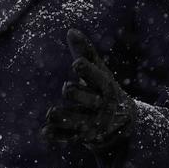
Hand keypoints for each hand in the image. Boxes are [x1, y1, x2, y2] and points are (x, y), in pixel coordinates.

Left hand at [41, 29, 137, 146]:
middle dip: (79, 95)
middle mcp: (102, 106)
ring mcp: (93, 123)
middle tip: (66, 88)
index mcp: (106, 87)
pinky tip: (44, 132)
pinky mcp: (84, 136)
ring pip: (79, 121)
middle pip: (91, 101)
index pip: (98, 78)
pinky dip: (58, 135)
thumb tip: (71, 30)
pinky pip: (70, 137)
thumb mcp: (99, 70)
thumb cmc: (104, 88)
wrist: (123, 122)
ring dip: (65, 118)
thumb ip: (86, 52)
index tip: (76, 63)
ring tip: (50, 113)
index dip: (88, 71)